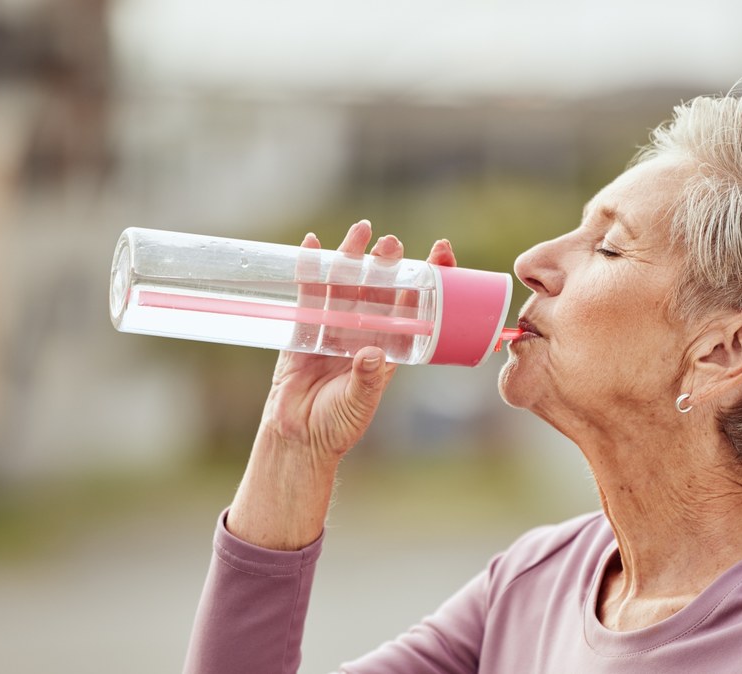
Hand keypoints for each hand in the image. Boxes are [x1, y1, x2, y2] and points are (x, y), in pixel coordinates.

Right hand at [258, 220, 457, 461]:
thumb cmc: (337, 426)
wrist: (299, 440)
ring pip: (345, 286)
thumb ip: (366, 379)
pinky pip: (308, 295)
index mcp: (389, 349)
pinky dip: (309, 270)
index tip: (442, 254)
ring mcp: (334, 329)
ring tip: (361, 230)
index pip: (413, 308)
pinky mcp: (304, 330)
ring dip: (352, 258)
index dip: (427, 282)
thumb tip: (370, 353)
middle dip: (387, 265)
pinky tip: (311, 244)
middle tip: (393, 242)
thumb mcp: (359, 403)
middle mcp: (364, 333)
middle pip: (378, 290)